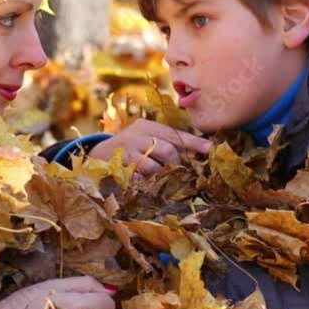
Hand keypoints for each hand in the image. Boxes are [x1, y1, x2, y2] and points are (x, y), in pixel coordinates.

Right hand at [88, 118, 211, 177]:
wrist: (98, 155)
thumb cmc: (130, 147)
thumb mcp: (145, 138)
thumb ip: (166, 142)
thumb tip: (197, 150)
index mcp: (146, 126)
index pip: (174, 133)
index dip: (193, 142)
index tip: (210, 149)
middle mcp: (135, 135)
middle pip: (167, 149)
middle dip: (177, 164)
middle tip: (180, 173)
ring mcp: (125, 152)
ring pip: (153, 166)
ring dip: (160, 175)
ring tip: (161, 178)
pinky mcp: (118, 168)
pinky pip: (138, 179)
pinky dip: (145, 183)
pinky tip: (146, 183)